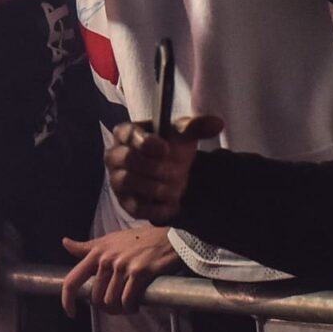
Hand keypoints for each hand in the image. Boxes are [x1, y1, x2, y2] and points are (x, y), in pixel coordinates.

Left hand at [60, 224, 179, 314]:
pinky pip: (127, 301)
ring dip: (119, 309)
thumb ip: (87, 246)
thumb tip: (65, 243)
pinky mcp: (139, 273)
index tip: (70, 312)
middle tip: (116, 304)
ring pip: (111, 302)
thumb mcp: (111, 239)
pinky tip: (136, 304)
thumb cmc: (139, 239)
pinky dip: (131, 308)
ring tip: (127, 304)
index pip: (73, 279)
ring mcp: (123, 266)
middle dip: (105, 306)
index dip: (67, 299)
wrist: (169, 238)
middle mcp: (108, 259)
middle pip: (95, 297)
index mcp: (97, 251)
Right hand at [105, 115, 222, 222]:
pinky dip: (158, 208)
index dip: (146, 142)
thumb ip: (196, 127)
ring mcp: (117, 179)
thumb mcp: (183, 135)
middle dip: (156, 167)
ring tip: (176, 188)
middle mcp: (115, 155)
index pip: (128, 134)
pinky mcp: (124, 202)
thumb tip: (217, 123)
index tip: (166, 149)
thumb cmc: (171, 147)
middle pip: (128, 159)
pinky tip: (173, 204)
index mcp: (126, 132)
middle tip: (177, 172)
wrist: (171, 173)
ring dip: (157, 187)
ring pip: (129, 182)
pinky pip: (136, 207)